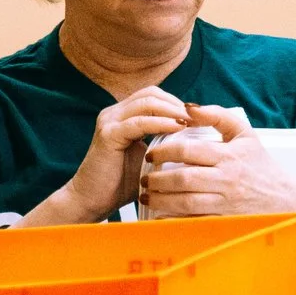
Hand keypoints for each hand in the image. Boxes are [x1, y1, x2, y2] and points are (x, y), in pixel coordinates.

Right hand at [52, 87, 191, 222]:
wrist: (94, 200)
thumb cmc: (123, 182)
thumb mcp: (150, 158)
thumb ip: (165, 143)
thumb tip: (197, 140)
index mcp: (124, 116)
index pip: (155, 96)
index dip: (178, 103)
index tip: (201, 117)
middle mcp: (114, 113)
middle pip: (152, 94)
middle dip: (178, 105)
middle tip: (202, 118)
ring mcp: (109, 122)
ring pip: (147, 103)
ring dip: (173, 111)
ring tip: (193, 122)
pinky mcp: (108, 135)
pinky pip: (139, 122)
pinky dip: (161, 123)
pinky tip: (178, 129)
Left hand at [141, 105, 295, 233]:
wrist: (287, 200)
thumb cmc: (262, 166)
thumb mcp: (246, 135)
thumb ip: (218, 116)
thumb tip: (188, 107)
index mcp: (229, 156)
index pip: (188, 150)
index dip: (164, 151)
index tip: (152, 153)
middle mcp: (227, 180)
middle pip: (183, 178)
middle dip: (157, 179)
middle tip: (145, 178)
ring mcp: (226, 203)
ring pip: (185, 202)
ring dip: (161, 199)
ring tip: (148, 194)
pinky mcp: (226, 221)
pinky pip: (194, 222)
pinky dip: (174, 220)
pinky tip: (161, 215)